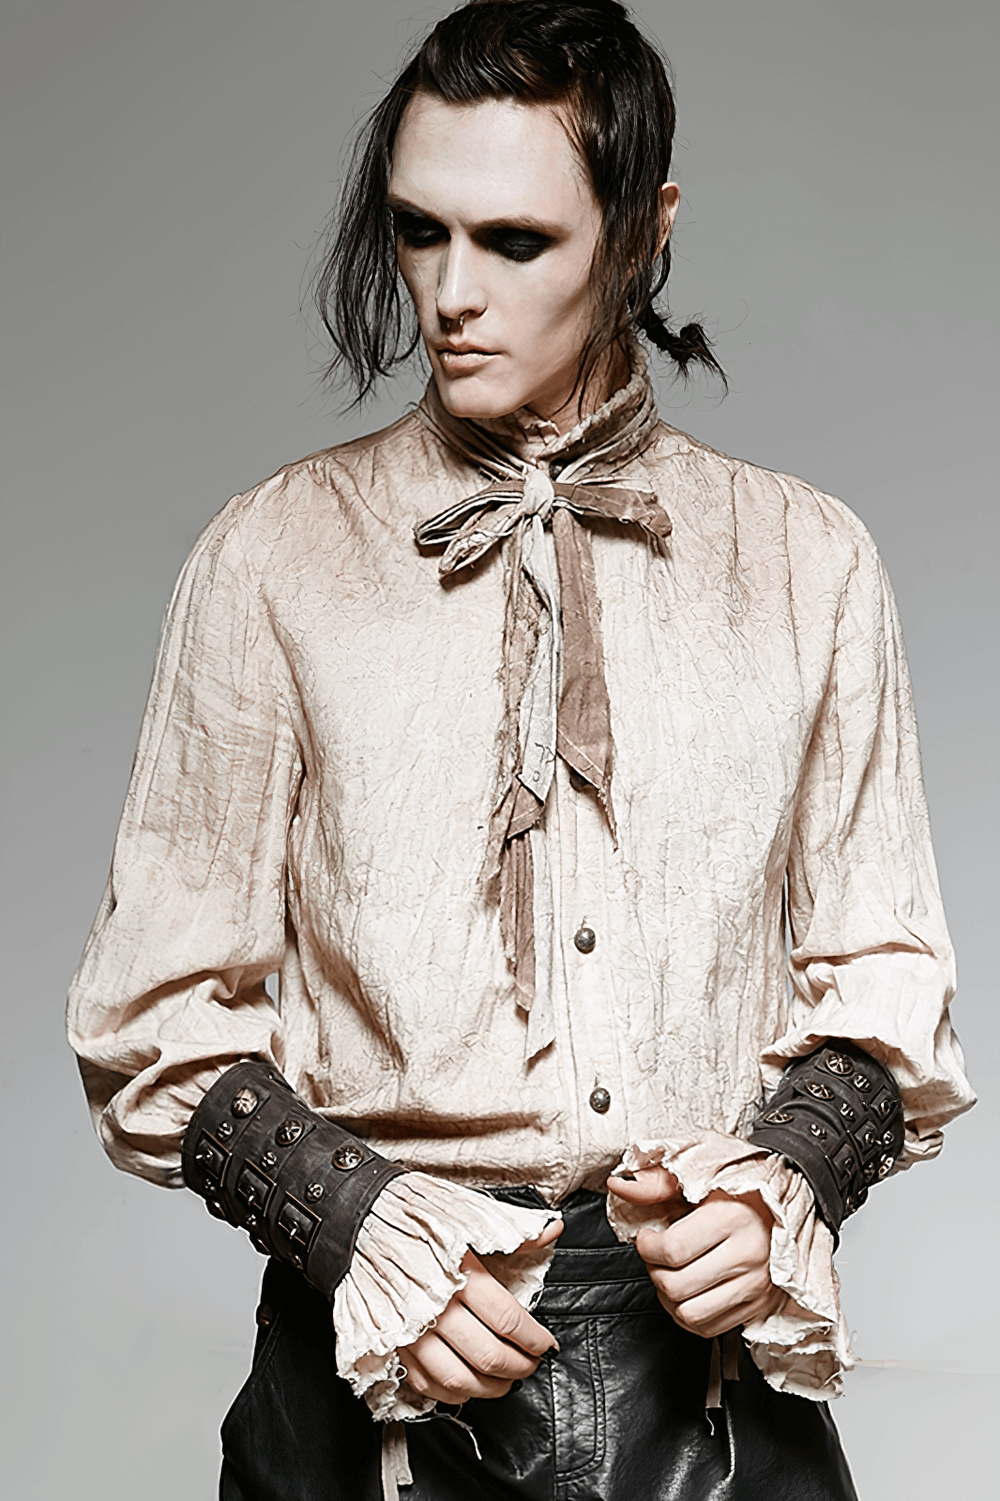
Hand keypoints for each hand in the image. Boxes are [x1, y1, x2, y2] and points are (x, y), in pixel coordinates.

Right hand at [399, 1220, 561, 1402]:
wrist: (360, 1221)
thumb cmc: (416, 1216)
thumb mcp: (470, 1216)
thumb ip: (515, 1231)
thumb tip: (553, 1230)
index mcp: (460, 1274)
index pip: (508, 1320)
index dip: (534, 1339)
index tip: (546, 1345)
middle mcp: (435, 1306)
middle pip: (488, 1356)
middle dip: (520, 1366)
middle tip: (532, 1363)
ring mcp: (410, 1330)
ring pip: (458, 1379)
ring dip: (490, 1388)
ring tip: (507, 1380)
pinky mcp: (391, 1343)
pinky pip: (424, 1383)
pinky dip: (451, 1393)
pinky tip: (469, 1386)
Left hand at [608, 1166, 783, 1337]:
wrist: (788, 1206)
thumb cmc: (741, 1188)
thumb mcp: (700, 1174)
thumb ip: (656, 1184)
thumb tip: (618, 1185)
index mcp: (732, 1218)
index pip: (672, 1250)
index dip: (647, 1247)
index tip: (647, 1238)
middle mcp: (748, 1255)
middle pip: (677, 1285)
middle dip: (654, 1272)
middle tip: (657, 1256)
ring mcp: (756, 1285)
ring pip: (690, 1314)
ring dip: (669, 1299)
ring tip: (670, 1275)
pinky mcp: (758, 1306)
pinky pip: (709, 1328)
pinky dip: (688, 1316)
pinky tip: (687, 1292)